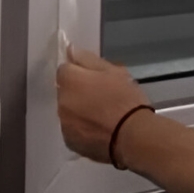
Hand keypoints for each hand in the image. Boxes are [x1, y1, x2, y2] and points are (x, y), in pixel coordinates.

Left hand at [57, 48, 151, 164]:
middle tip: (101, 94)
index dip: (78, 70)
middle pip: (64, 90)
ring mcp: (64, 124)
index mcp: (71, 81)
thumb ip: (88, 59)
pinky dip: (81, 126)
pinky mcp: (69, 142)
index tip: (94, 76)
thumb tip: (71, 51)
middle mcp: (61, 102)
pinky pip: (72, 128)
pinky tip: (98, 127)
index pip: (64, 69)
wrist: (132, 136)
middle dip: (77, 90)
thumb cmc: (126, 99)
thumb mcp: (115, 71)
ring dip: (78, 108)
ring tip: (101, 113)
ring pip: (67, 110)